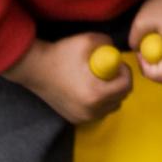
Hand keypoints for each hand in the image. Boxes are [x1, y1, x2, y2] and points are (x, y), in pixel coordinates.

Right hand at [4, 32, 130, 123]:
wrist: (35, 68)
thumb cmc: (61, 54)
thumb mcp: (88, 41)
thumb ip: (109, 44)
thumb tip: (117, 52)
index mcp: (96, 94)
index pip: (126, 86)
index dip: (125, 72)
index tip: (117, 64)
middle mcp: (91, 111)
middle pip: (121, 98)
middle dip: (119, 82)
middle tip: (108, 70)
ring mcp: (83, 117)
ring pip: (111, 106)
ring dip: (111, 93)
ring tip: (98, 79)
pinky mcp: (76, 120)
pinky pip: (99, 112)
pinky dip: (100, 102)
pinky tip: (89, 88)